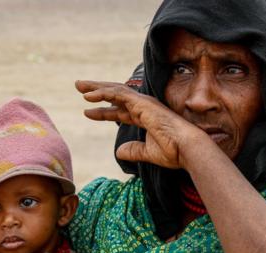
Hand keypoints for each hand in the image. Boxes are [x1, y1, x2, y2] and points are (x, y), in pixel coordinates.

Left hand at [75, 80, 204, 168]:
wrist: (187, 149)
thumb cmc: (173, 151)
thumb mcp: (147, 153)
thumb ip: (133, 151)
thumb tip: (118, 152)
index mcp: (145, 117)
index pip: (120, 111)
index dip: (103, 112)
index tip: (87, 112)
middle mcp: (143, 107)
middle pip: (115, 95)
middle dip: (97, 91)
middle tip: (80, 87)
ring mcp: (143, 103)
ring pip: (115, 90)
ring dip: (96, 88)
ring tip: (79, 86)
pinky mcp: (142, 103)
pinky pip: (118, 94)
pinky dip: (103, 93)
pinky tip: (89, 96)